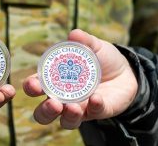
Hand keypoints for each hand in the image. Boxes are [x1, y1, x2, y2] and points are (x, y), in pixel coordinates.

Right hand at [23, 29, 137, 128]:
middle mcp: (61, 98)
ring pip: (65, 121)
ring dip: (67, 117)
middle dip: (45, 111)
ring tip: (73, 107)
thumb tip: (74, 34)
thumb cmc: (101, 59)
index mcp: (53, 81)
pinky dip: (94, 107)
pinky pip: (92, 115)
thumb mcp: (93, 46)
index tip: (34, 85)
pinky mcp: (96, 112)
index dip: (31, 87)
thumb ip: (84, 41)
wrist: (126, 72)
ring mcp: (78, 108)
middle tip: (54, 104)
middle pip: (44, 113)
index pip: (35, 86)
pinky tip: (96, 98)